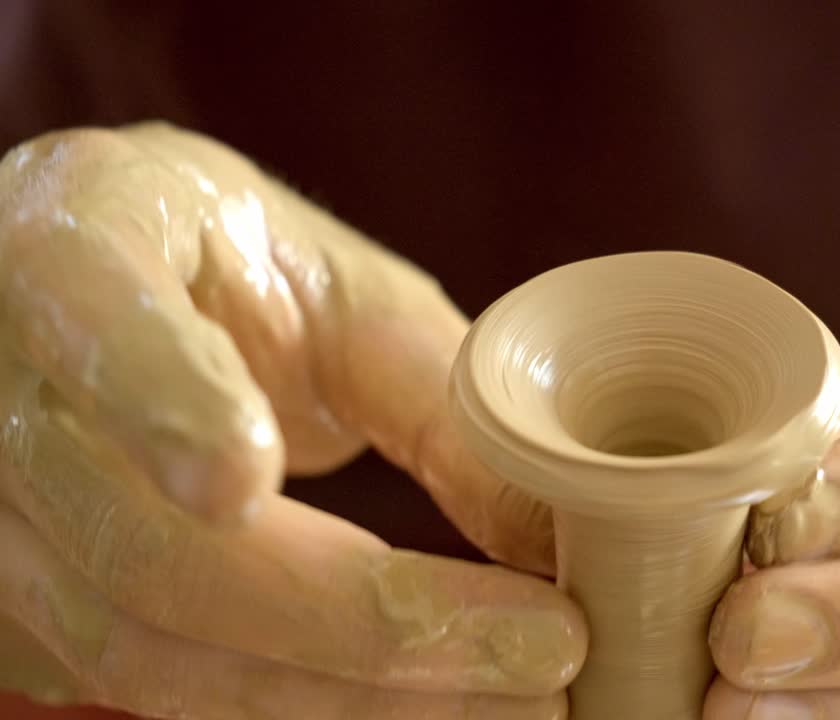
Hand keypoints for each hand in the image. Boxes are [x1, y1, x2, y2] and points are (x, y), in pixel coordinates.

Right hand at [0, 125, 581, 718]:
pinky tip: (419, 708)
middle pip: (151, 546)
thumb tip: (555, 529)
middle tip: (548, 647)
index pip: (93, 321)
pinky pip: (156, 690)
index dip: (163, 399)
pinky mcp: (16, 610)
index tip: (248, 481)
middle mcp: (0, 390)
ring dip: (354, 698)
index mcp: (75, 247)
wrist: (111, 304)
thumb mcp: (339, 294)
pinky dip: (305, 713)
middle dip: (367, 622)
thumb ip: (434, 394)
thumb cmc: (236, 277)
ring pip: (149, 651)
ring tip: (521, 695)